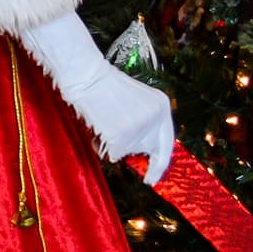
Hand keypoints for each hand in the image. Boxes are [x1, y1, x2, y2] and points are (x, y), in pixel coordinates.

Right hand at [16, 11, 174, 184]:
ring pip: (128, 152)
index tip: (154, 177)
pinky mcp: (122, 135)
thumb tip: (143, 154)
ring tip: (106, 123)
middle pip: (151, 150)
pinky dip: (103, 146)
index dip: (162, 162)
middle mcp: (156, 117)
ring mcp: (140, 127)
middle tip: (142, 172)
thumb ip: (146, 124)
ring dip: (116, 145)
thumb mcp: (137, 101)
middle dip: (142, 159)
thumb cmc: (104, 87)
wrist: (85, 74)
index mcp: (162, 106)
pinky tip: (99, 127)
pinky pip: (113, 153)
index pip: (167, 142)